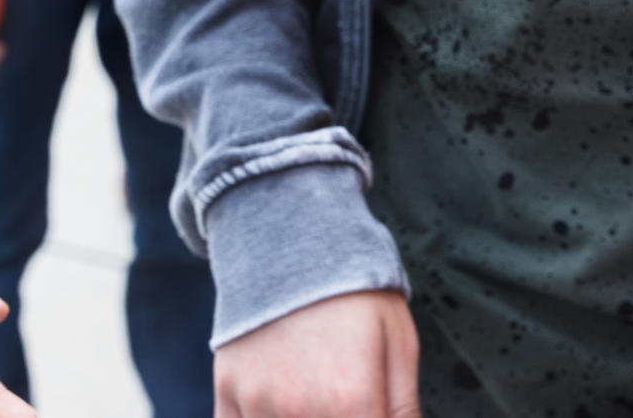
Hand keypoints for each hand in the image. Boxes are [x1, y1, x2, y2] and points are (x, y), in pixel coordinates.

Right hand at [214, 289, 418, 417]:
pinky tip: (283, 409)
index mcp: (352, 402)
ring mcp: (257, 404)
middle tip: (342, 403)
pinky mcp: (227, 393)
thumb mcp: (399, 345)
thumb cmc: (355, 290)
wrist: (289, 232)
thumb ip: (404, 411)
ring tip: (318, 400)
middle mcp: (300, 410)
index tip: (370, 412)